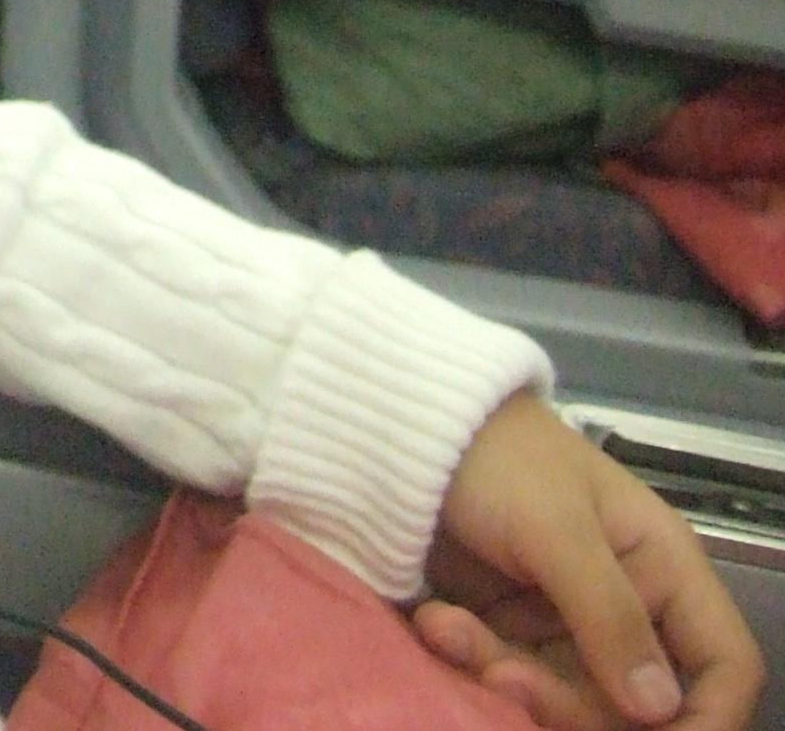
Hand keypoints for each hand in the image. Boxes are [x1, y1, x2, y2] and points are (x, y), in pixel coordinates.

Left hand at [414, 392, 760, 730]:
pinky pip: (507, 671)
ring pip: (564, 694)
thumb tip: (661, 711)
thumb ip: (608, 614)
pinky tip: (434, 621)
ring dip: (506, 676)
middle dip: (570, 704)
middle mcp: (626, 604)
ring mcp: (564, 619)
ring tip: (448, 631)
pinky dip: (471, 658)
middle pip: (633, 702)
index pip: (723, 664)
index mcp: (664, 569)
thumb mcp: (555, 526)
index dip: (708, 716)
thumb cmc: (497, 456)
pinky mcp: (508, 625)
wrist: (403, 424)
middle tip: (503, 676)